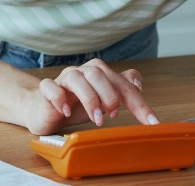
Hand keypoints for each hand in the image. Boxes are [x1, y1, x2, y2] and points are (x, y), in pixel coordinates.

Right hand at [23, 58, 159, 134]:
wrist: (43, 109)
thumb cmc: (75, 104)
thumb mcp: (102, 101)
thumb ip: (121, 90)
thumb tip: (138, 83)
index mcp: (100, 74)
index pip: (123, 83)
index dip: (139, 102)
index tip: (151, 122)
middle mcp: (82, 72)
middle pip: (99, 73)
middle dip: (109, 95)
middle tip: (113, 115)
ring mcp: (63, 79)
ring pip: (76, 77)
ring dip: (89, 98)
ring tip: (96, 118)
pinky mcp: (46, 89)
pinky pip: (50, 86)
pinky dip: (59, 97)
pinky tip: (65, 111)